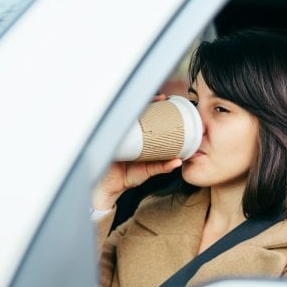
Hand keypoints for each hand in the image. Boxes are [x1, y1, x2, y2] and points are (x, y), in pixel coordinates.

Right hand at [92, 94, 182, 210]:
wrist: (108, 187)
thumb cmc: (125, 177)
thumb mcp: (147, 171)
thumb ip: (162, 167)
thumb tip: (178, 161)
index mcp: (138, 139)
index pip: (146, 117)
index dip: (155, 106)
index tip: (164, 100)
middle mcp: (127, 133)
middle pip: (136, 112)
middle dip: (148, 101)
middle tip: (160, 98)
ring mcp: (117, 133)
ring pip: (125, 115)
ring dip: (134, 105)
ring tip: (147, 101)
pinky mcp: (107, 137)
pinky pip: (112, 123)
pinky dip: (117, 116)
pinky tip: (123, 110)